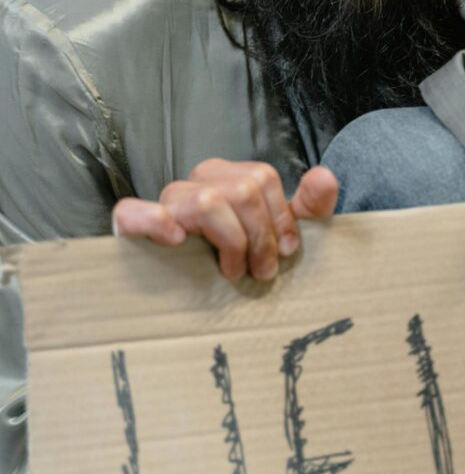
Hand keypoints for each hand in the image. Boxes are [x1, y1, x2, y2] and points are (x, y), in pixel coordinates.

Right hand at [112, 159, 338, 279]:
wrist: (187, 297)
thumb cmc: (240, 259)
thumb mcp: (278, 235)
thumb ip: (308, 207)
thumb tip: (325, 176)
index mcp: (228, 179)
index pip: (261, 177)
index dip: (281, 216)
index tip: (288, 251)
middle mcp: (197, 183)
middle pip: (241, 190)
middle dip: (260, 236)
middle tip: (262, 272)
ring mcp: (165, 204)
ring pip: (206, 202)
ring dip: (229, 242)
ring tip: (232, 271)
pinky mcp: (131, 227)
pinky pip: (132, 212)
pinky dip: (154, 221)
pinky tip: (175, 240)